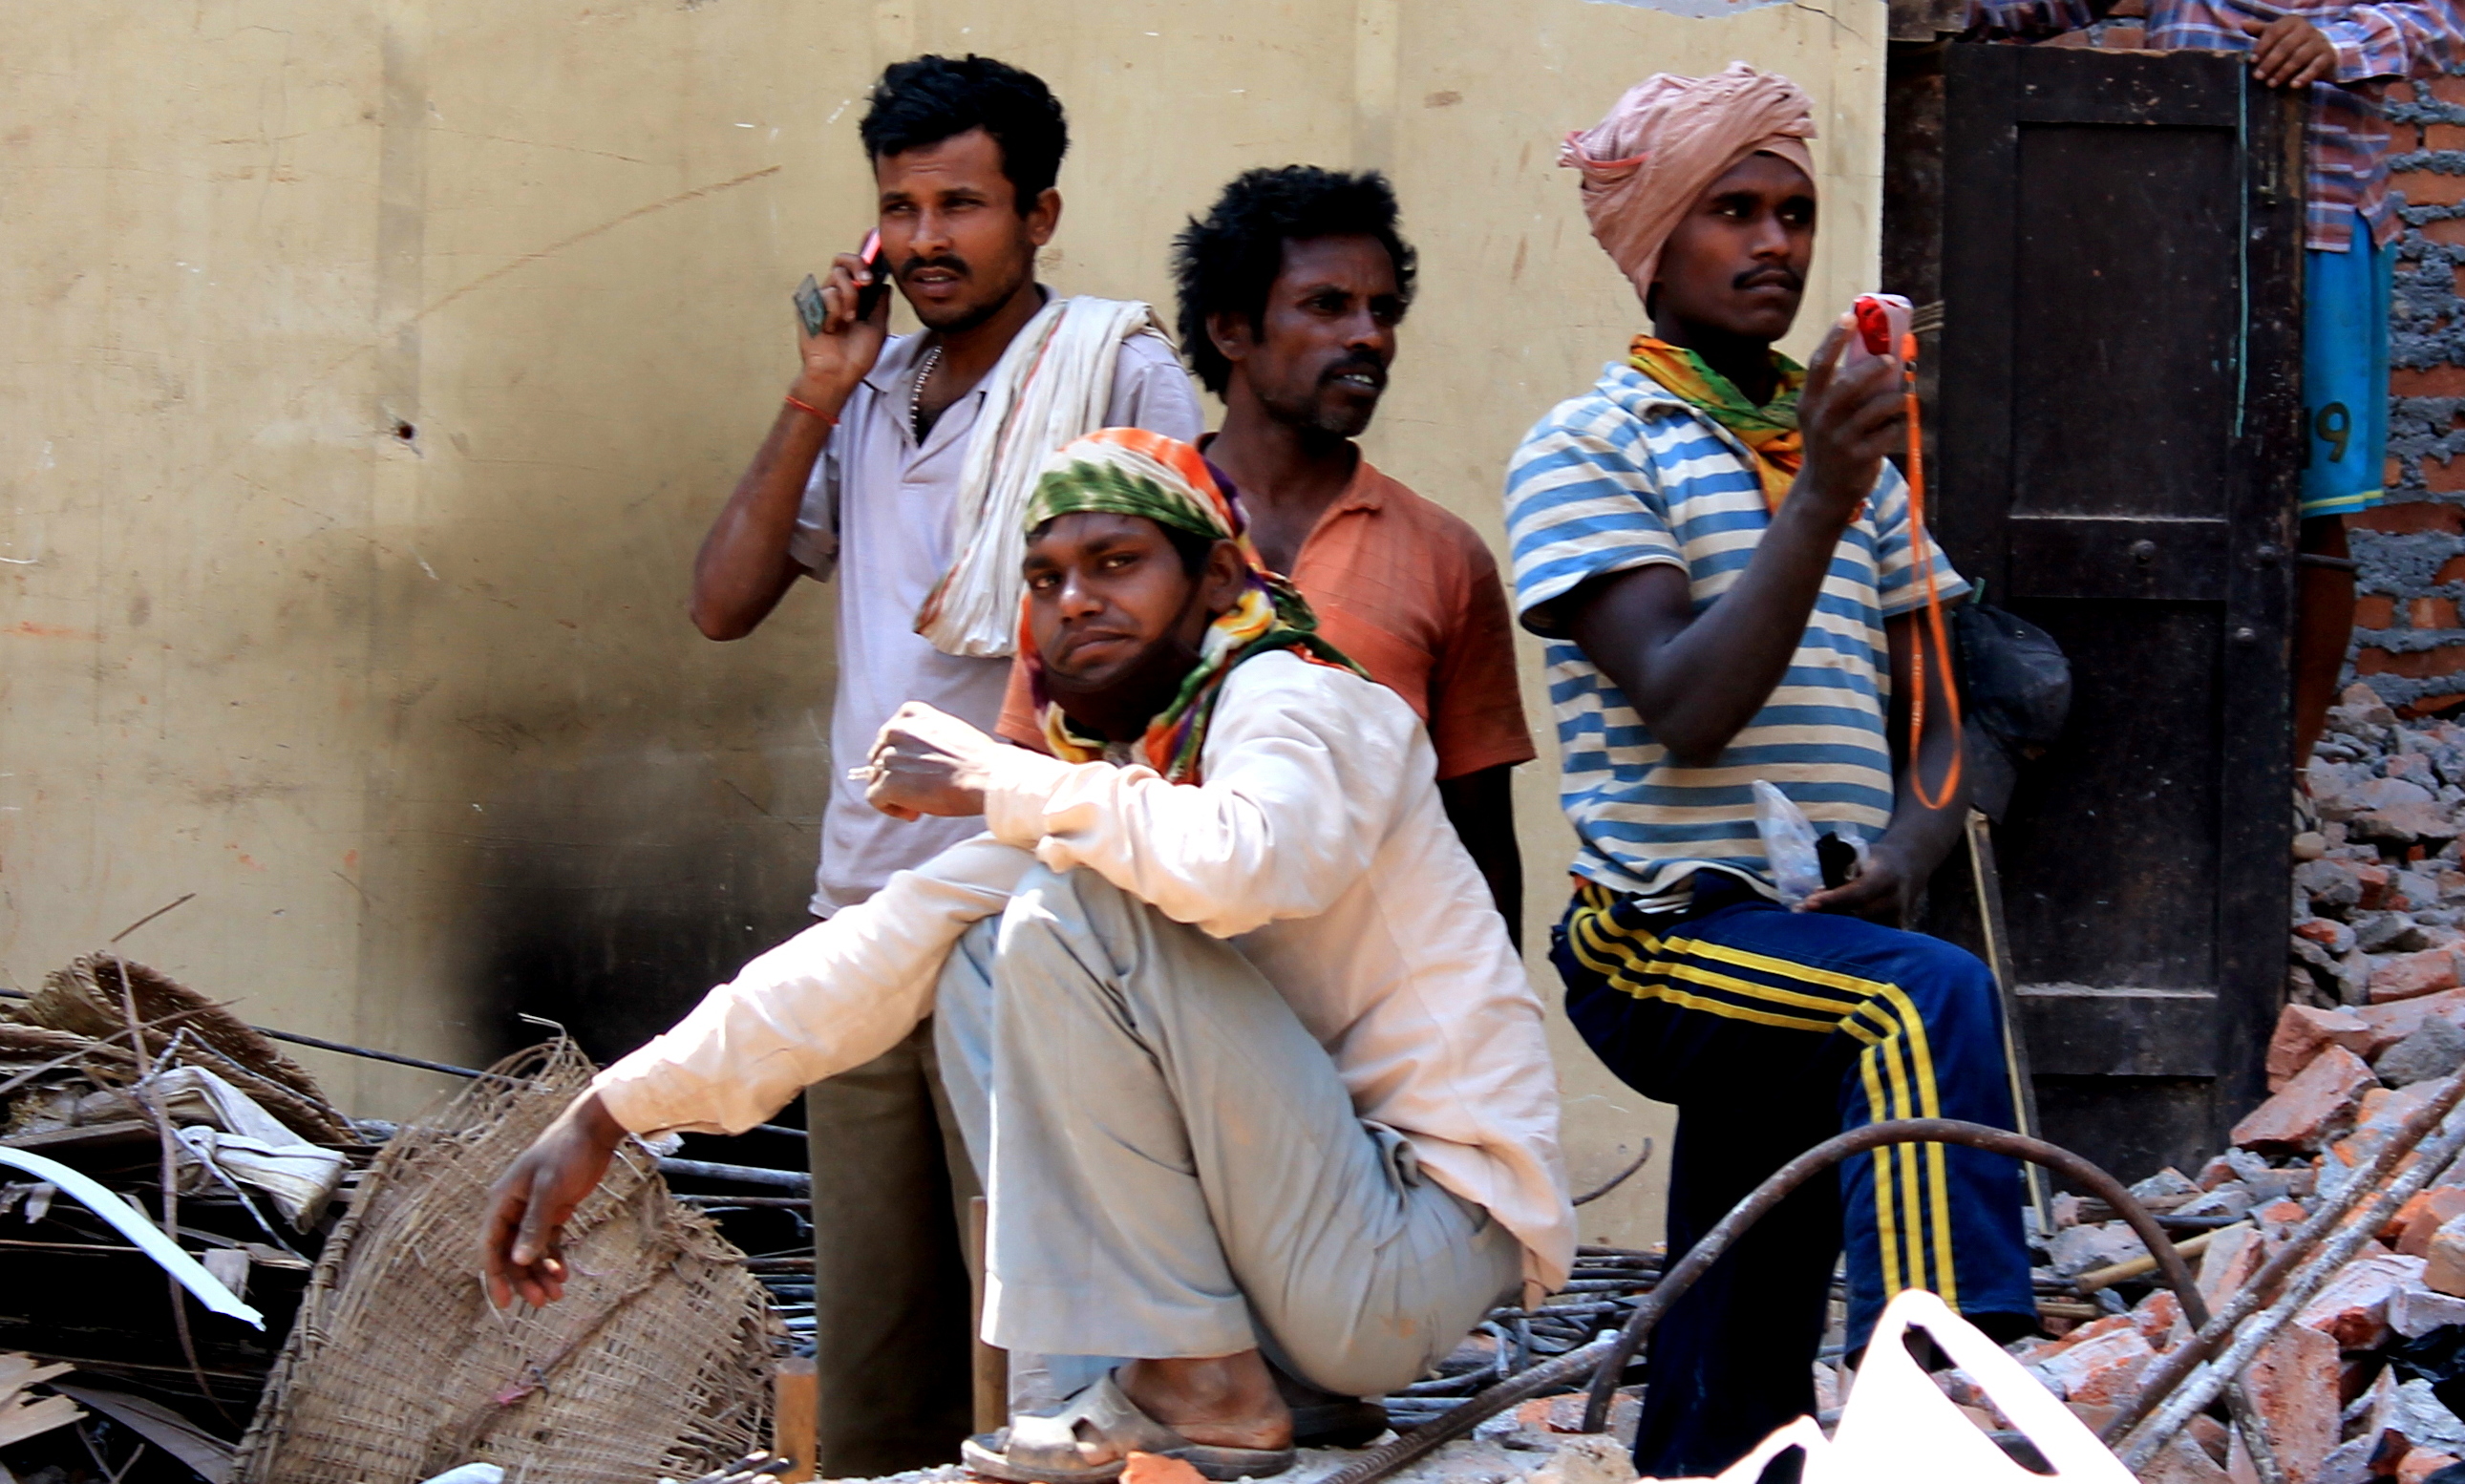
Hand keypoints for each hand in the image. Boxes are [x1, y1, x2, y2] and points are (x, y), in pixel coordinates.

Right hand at [482, 1091, 627, 1307]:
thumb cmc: (567, 1154)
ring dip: (541, 1272)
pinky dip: (554, 1258)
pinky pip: (549, 1240)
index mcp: (503, 1200)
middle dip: (525, 1279)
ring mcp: (533, 1208)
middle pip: (512, 1253)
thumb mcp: (551, 1189)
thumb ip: (535, 1225)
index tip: (504, 1303)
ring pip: (531, 1250)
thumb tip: (519, 1260)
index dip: (495, 1275)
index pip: (491, 1245)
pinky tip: (564, 1274)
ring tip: (558, 1294)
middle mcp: (513, 1207)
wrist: (594, 1129)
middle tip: (542, 1303)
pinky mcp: (554, 1208)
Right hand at [790, 246, 892, 408]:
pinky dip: (835, 312)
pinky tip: (832, 328)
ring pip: (838, 277)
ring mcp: (822, 298)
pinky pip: (827, 294)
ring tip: (849, 321)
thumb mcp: (878, 327)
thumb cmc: (857, 356)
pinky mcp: (808, 305)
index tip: (873, 233)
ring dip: (849, 298)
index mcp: (856, 296)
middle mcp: (838, 293)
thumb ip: (880, 303)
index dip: (865, 248)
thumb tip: (884, 281)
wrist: (838, 375)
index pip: (859, 267)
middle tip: (866, 282)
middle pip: (843, 260)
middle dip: (858, 264)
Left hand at [862, 702, 1000, 819]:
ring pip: (876, 778)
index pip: (890, 736)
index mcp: (910, 713)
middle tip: (920, 790)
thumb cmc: (977, 759)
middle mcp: (895, 730)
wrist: (987, 778)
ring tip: (920, 804)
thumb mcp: (949, 730)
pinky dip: (890, 808)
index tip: (917, 771)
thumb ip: (925, 736)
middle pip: (879, 757)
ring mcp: (890, 757)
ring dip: (895, 793)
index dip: (901, 757)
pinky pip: (874, 798)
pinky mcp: (888, 783)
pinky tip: (913, 812)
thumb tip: (913, 757)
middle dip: (896, 775)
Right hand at [1793, 319, 1906, 529]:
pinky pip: (1888, 434)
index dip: (1834, 338)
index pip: (1819, 364)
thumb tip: (1881, 351)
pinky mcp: (1858, 458)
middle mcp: (1821, 420)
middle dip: (1873, 368)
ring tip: (1902, 397)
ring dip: (1895, 399)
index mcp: (1809, 403)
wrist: (1824, 491)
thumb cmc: (1831, 442)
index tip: (1850, 316)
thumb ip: (1843, 388)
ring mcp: (1839, 440)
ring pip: (1876, 409)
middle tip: (1891, 359)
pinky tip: (1896, 428)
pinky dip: (1898, 427)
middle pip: (1848, 384)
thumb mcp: (1824, 415)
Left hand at [1801, 842, 1913, 924]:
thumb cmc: (1873, 860)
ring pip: (1861, 931)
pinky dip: (1848, 935)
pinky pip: (1868, 938)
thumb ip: (1839, 871)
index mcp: (1886, 876)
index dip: (1833, 899)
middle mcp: (1895, 901)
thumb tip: (1815, 894)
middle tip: (1799, 915)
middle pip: (1858, 916)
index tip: (1809, 903)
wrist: (1906, 867)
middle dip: (1828, 916)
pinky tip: (1829, 933)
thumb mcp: (1858, 855)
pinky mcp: (1895, 931)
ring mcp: (1897, 919)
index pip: (1858, 892)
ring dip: (1835, 928)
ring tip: (1811, 922)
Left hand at [2240, 14, 2336, 86]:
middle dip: (2270, 62)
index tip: (2252, 61)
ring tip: (2271, 84)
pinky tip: (2293, 85)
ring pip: (2299, 57)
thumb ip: (2262, 31)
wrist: (2323, 51)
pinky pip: (2316, 67)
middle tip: (2258, 76)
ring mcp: (2319, 42)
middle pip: (2285, 45)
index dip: (2262, 46)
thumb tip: (2243, 24)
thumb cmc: (2293, 43)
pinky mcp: (2327, 56)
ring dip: (2283, 71)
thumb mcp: (2278, 36)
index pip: (2274, 31)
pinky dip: (2304, 77)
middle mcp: (2307, 29)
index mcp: (2292, 22)